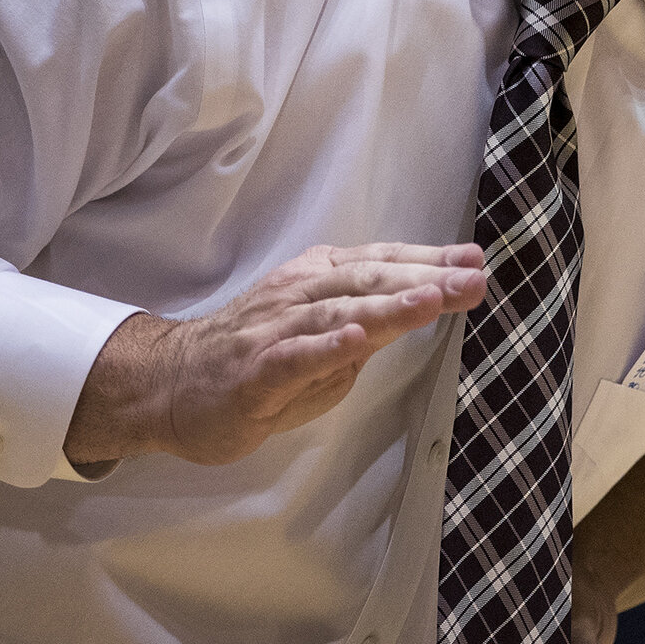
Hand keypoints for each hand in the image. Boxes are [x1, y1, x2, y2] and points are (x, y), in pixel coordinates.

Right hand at [63, 242, 486, 466]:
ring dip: (388, 306)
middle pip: (371, 281)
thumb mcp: (323, 334)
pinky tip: (358, 342)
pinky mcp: (254, 372)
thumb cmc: (256, 360)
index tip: (476, 259)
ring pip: (339, 312)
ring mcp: (276, 331)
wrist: (168, 385)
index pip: (383, 263)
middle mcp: (301, 294)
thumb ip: (369, 320)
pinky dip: (326, 348)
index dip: (430, 260)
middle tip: (474, 278)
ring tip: (433, 300)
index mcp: (320, 280)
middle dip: (427, 278)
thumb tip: (422, 304)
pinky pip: (294, 356)